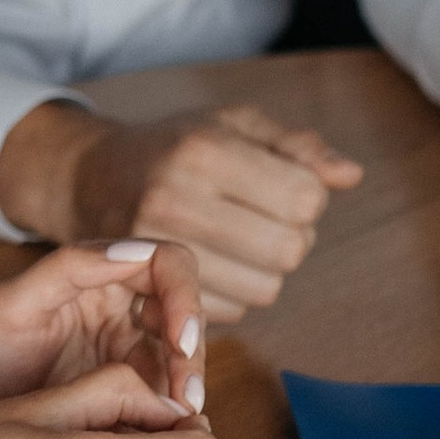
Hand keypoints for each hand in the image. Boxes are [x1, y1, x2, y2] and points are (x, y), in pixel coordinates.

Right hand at [0, 96, 362, 323]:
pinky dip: (235, 292)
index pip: (305, 198)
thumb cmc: (175, 147)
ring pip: (265, 288)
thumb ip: (293, 146)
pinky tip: (215, 263)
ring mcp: (158, 250)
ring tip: (241, 240)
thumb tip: (350, 175)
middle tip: (266, 218)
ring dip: (266, 269)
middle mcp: (176, 200)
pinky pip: (233, 313)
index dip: (309, 195)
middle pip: (289, 249)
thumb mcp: (231, 125)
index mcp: (204, 150)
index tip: (284, 186)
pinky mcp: (150, 291)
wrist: (90, 180)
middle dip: (292, 236)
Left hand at [0, 235, 206, 419]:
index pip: (170, 266)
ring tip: (179, 422)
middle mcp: (124, 306)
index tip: (182, 339)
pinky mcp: (130, 394)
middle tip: (184, 398)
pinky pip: (166, 399)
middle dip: (193, 354)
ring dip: (189, 389)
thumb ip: (70, 268)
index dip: (187, 298)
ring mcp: (130, 351)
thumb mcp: (14, 303)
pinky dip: (173, 417)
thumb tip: (135, 251)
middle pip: (188, 316)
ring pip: (185, 361)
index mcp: (103, 272)